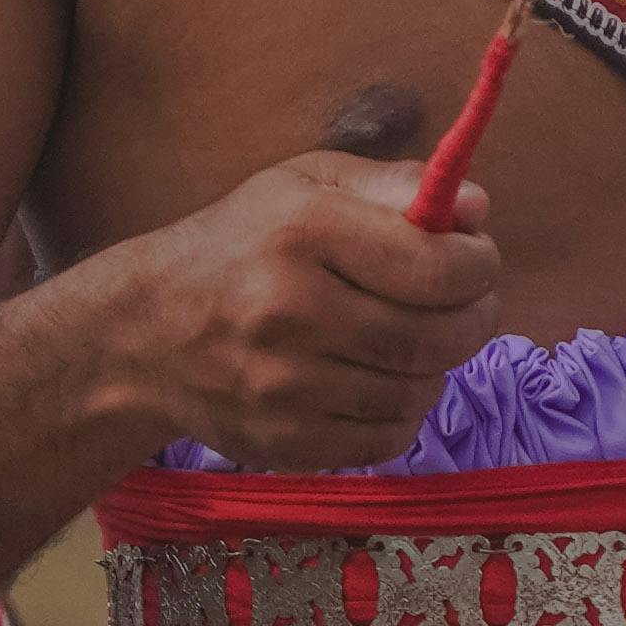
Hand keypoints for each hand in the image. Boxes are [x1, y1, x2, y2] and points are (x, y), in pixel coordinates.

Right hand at [62, 148, 503, 466]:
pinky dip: (402, 411)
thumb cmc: (241, 245)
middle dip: (474, 319)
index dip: (479, 266)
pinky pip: (388, 437)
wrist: (146, 332)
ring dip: (437, 366)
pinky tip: (379, 380)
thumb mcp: (306, 185)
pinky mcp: (285, 440)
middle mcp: (291, 310)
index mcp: (303, 232)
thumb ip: (396, 186)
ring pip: (419, 390)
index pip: (437, 267)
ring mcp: (285, 385)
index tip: (475, 260)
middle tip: (467, 305)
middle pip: (438, 336)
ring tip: (412, 339)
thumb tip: (478, 209)